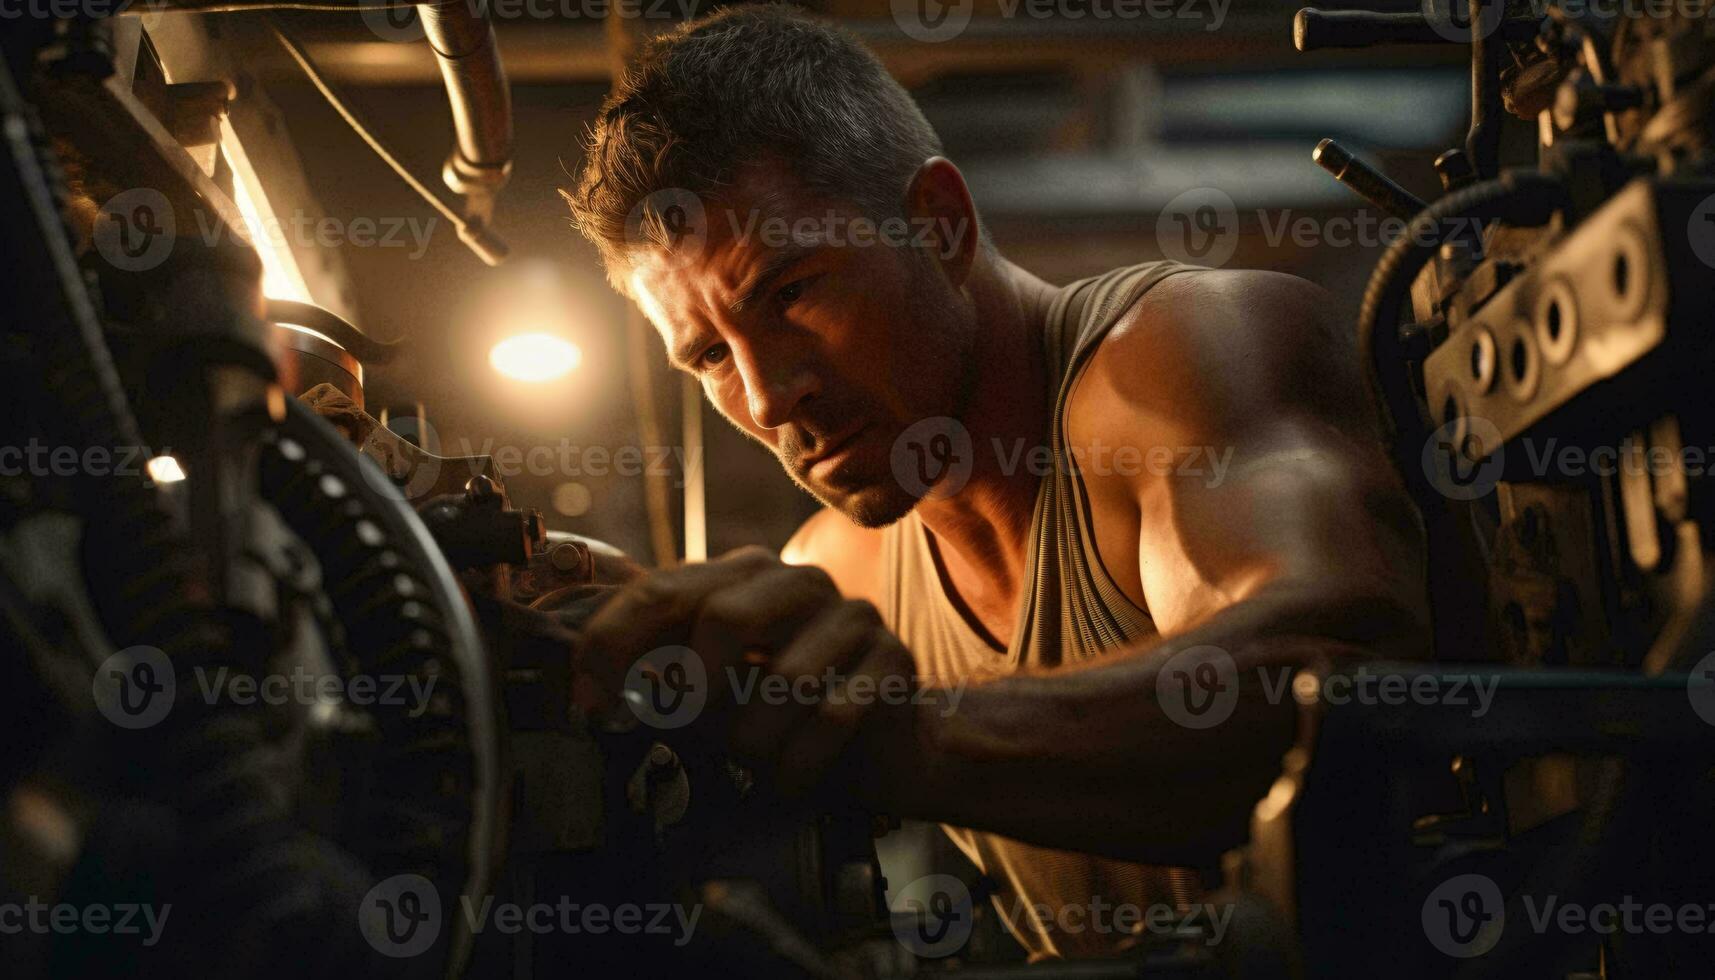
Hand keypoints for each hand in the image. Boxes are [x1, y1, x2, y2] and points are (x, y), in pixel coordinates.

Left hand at [571, 546, 921, 801]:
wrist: (889, 744)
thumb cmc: (783, 717)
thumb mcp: (711, 691)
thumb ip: (660, 676)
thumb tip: (590, 695)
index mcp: (741, 575)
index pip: (661, 590)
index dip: (613, 646)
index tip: (587, 704)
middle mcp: (797, 581)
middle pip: (724, 616)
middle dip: (694, 690)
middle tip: (686, 732)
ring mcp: (850, 615)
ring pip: (783, 676)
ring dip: (755, 741)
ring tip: (752, 763)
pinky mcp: (892, 657)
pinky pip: (833, 715)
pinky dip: (800, 762)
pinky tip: (789, 777)